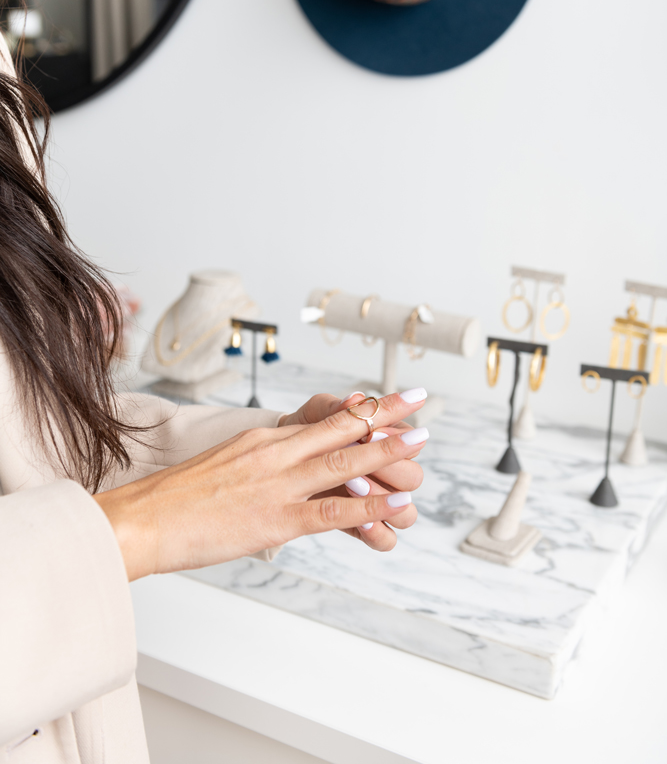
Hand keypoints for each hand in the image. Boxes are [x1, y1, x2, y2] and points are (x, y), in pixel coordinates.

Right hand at [95, 390, 427, 580]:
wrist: (142, 518)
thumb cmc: (176, 499)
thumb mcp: (224, 465)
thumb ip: (260, 464)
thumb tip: (284, 467)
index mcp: (263, 440)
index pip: (321, 418)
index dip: (359, 408)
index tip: (387, 398)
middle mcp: (275, 453)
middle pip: (340, 428)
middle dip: (385, 414)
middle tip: (420, 400)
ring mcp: (277, 485)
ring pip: (344, 463)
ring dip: (387, 451)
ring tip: (421, 439)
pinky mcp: (275, 519)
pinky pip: (332, 512)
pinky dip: (370, 508)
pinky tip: (397, 504)